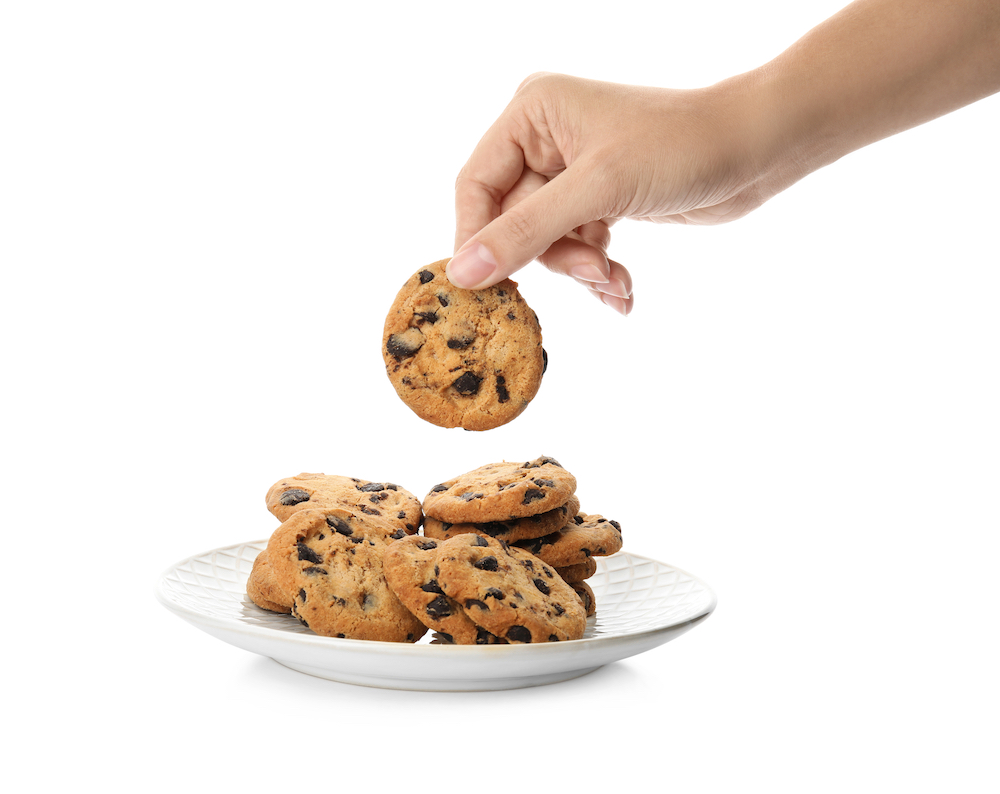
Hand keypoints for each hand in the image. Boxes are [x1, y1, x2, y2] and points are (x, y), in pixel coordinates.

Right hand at [449, 72, 768, 313]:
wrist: (756, 149)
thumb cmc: (681, 146)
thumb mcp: (597, 189)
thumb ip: (525, 231)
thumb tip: (463, 273)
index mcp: (531, 114)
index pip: (476, 185)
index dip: (476, 238)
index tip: (484, 287)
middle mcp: (545, 139)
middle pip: (512, 221)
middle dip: (552, 256)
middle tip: (590, 272)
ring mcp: (573, 172)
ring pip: (545, 242)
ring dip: (580, 269)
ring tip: (615, 279)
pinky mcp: (600, 199)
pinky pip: (576, 247)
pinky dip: (597, 270)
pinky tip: (623, 287)